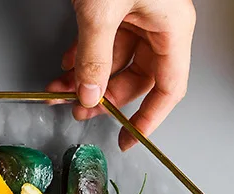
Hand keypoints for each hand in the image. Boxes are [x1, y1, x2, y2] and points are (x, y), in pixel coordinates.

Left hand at [47, 0, 195, 146]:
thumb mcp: (102, 10)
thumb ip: (94, 55)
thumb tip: (88, 94)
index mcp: (172, 28)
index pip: (168, 89)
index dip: (149, 119)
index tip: (128, 139)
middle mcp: (160, 24)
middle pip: (137, 79)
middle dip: (103, 97)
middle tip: (78, 109)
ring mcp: (140, 15)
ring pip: (115, 62)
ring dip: (85, 79)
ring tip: (61, 89)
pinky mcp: (120, 6)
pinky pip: (104, 42)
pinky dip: (84, 57)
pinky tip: (67, 65)